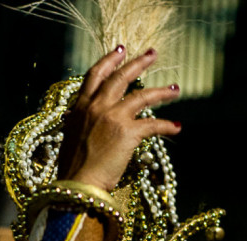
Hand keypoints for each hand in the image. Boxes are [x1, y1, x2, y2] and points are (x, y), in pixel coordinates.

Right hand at [59, 47, 182, 192]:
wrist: (78, 183)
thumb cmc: (73, 167)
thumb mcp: (69, 136)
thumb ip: (76, 121)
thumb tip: (73, 116)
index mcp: (81, 107)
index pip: (95, 75)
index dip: (109, 61)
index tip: (121, 51)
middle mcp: (97, 107)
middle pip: (120, 77)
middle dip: (138, 63)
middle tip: (152, 54)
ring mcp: (113, 117)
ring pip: (142, 96)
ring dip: (161, 91)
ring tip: (174, 89)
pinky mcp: (128, 132)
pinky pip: (153, 124)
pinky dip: (167, 126)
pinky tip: (177, 127)